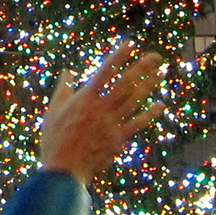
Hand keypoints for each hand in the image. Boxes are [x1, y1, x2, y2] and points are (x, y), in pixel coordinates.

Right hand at [38, 43, 164, 183]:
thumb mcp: (54, 111)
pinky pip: (137, 123)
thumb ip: (63, 89)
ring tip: (161, 72)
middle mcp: (101, 108)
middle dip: (142, 68)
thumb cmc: (54, 140)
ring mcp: (112, 124)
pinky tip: (160, 104)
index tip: (131, 44)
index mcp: (84, 99)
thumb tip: (68, 71)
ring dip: (149, 85)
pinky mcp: (118, 139)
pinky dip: (150, 113)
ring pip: (135, 100)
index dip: (119, 56)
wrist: (64, 170)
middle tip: (156, 56)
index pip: (105, 71)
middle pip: (126, 83)